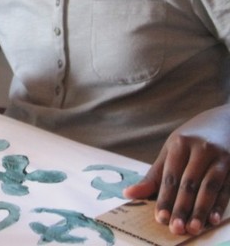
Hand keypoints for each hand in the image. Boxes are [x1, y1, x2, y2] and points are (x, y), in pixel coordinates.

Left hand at [123, 109, 229, 234]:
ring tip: (193, 228)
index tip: (159, 218)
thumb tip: (129, 194)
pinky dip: (220, 204)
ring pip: (209, 187)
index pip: (170, 176)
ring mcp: (220, 157)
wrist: (225, 121)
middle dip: (182, 207)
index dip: (164, 198)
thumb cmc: (191, 139)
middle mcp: (201, 149)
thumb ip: (154, 174)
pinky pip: (227, 188)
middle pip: (189, 183)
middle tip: (176, 228)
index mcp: (180, 143)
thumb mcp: (171, 149)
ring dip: (201, 210)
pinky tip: (213, 219)